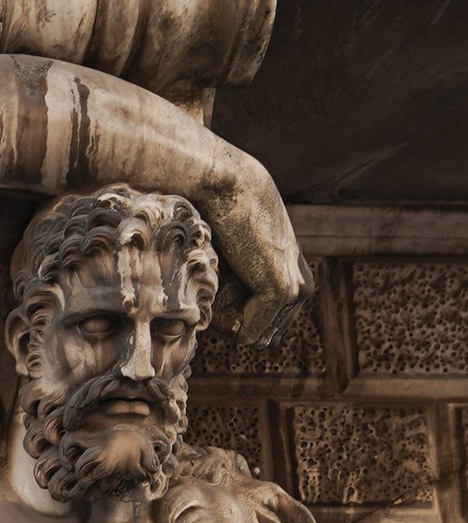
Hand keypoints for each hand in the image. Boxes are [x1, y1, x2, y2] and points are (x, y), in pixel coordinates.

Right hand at [206, 176, 308, 342]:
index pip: (260, 327)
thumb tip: (242, 337)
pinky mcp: (285, 292)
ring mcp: (298, 290)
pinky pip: (248, 334)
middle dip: (234, 320)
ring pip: (253, 336)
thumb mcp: (232, 266)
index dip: (232, 315)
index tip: (222, 278)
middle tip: (222, 278)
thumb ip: (238, 301)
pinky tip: (229, 277)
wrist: (227, 185)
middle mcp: (303, 287)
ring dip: (229, 319)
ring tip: (225, 273)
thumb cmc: (220, 220)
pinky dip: (228, 317)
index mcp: (294, 280)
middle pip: (258, 336)